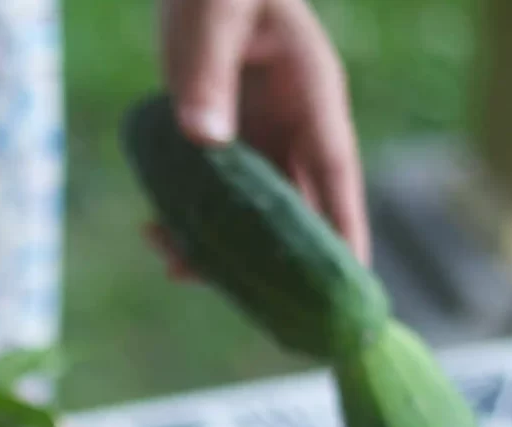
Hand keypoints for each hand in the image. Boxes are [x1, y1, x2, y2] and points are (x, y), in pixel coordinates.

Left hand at [151, 0, 368, 269]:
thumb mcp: (213, 17)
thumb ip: (206, 74)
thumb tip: (203, 140)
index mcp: (312, 95)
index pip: (335, 173)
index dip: (344, 229)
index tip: (353, 283)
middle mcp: (293, 124)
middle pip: (298, 206)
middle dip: (282, 260)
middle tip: (265, 312)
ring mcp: (260, 134)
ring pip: (255, 209)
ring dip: (223, 244)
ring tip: (177, 265)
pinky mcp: (224, 138)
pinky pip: (217, 192)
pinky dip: (192, 218)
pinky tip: (158, 233)